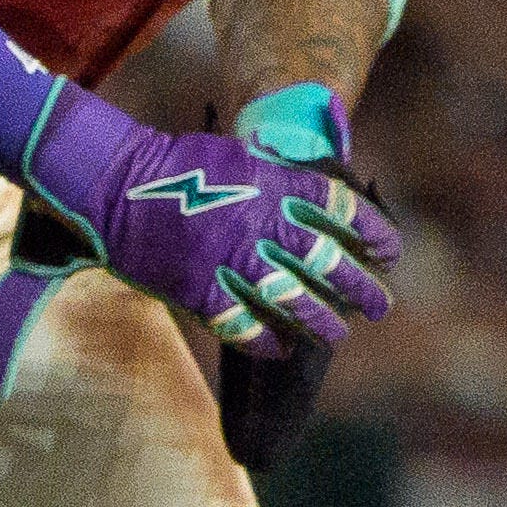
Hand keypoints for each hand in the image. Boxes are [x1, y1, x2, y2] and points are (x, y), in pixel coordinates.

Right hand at [213, 86, 359, 468]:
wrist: (116, 184)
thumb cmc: (182, 166)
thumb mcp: (243, 158)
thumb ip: (282, 179)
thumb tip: (324, 199)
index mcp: (276, 185)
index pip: (343, 210)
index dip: (374, 234)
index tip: (389, 252)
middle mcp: (262, 223)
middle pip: (329, 263)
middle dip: (361, 288)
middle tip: (380, 306)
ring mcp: (231, 260)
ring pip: (293, 301)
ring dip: (321, 321)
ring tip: (337, 334)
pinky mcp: (200, 290)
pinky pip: (244, 325)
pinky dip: (266, 340)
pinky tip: (281, 348)